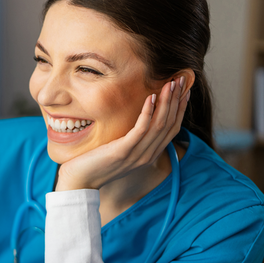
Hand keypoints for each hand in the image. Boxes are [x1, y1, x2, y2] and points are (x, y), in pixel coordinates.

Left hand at [55, 76, 190, 190]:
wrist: (79, 182)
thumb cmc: (96, 163)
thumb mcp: (120, 151)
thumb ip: (132, 140)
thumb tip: (137, 122)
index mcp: (149, 155)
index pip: (172, 129)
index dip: (180, 109)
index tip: (184, 90)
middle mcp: (147, 156)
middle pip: (169, 124)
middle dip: (176, 101)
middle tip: (180, 80)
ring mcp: (136, 155)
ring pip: (159, 125)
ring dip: (166, 102)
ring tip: (170, 84)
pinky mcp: (123, 151)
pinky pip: (141, 130)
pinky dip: (148, 113)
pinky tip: (151, 97)